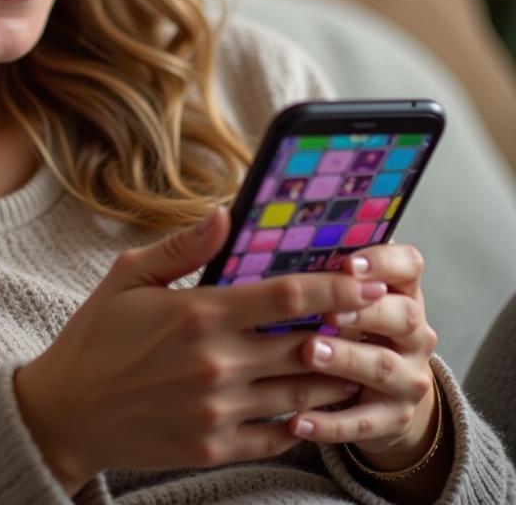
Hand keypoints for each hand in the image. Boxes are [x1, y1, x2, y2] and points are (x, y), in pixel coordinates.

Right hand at [13, 207, 390, 493]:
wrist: (66, 413)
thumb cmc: (95, 337)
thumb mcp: (128, 278)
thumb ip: (183, 247)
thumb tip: (224, 212)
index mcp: (197, 314)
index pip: (286, 294)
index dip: (335, 285)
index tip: (367, 280)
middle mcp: (216, 363)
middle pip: (308, 345)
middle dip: (350, 330)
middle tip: (379, 319)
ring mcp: (218, 411)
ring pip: (302, 394)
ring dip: (338, 376)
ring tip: (362, 360)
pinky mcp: (215, 447)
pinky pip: (279, 436)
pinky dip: (305, 422)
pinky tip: (317, 406)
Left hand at [288, 243, 439, 468]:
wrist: (376, 394)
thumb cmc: (335, 324)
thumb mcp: (329, 292)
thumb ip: (301, 264)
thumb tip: (230, 220)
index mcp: (398, 289)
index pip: (407, 265)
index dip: (382, 262)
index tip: (348, 263)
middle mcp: (412, 331)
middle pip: (402, 316)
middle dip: (364, 312)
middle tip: (327, 311)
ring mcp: (407, 377)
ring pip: (383, 367)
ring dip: (345, 360)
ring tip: (307, 353)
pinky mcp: (392, 419)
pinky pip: (364, 423)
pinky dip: (330, 422)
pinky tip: (295, 420)